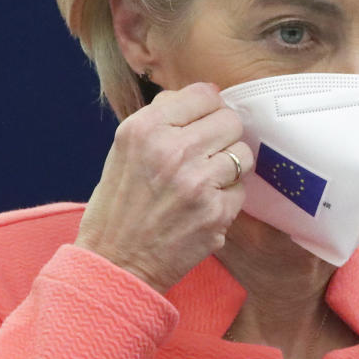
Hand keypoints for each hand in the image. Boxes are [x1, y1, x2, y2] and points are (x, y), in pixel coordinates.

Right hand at [75, 82, 253, 293]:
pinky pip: (241, 188)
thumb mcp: (125, 149)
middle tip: (203, 156)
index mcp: (145, 129)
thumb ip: (162, 117)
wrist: (115, 264)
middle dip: (221, 137)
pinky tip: (202, 207)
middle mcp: (172, 150)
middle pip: (230, 120)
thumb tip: (207, 94)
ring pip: (243, 153)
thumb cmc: (120, 205)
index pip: (204, 94)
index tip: (200, 123)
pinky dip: (226, 197)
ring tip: (203, 181)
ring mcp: (197, 181)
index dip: (206, 109)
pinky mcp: (216, 211)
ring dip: (228, 167)